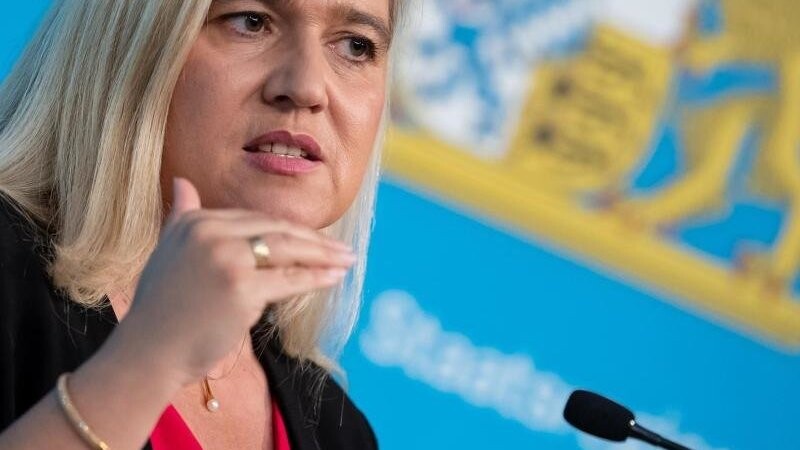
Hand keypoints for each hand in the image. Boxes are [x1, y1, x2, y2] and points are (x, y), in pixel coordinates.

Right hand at [110, 177, 354, 385]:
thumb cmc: (161, 308)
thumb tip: (183, 182)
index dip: (289, 230)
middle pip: (276, 230)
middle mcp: (211, 233)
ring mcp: (227, 260)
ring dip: (324, 255)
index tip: (314, 239)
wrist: (147, 352)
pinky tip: (335, 278)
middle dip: (315, 241)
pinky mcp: (242, 289)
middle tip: (343, 249)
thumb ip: (182, 215)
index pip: (256, 220)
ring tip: (348, 260)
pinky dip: (316, 278)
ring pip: (288, 250)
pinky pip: (289, 280)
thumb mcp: (168, 250)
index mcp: (196, 221)